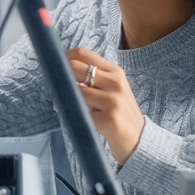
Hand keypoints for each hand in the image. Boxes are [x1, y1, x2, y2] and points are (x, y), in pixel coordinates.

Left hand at [66, 46, 144, 164]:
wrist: (139, 140)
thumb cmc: (119, 113)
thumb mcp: (113, 89)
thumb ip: (94, 78)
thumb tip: (63, 71)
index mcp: (115, 72)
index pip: (83, 53)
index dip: (64, 57)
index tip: (56, 66)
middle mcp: (116, 83)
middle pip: (75, 68)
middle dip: (61, 76)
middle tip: (56, 86)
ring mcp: (113, 101)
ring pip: (75, 91)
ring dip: (63, 98)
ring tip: (64, 104)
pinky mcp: (109, 120)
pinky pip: (79, 112)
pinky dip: (70, 113)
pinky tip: (72, 117)